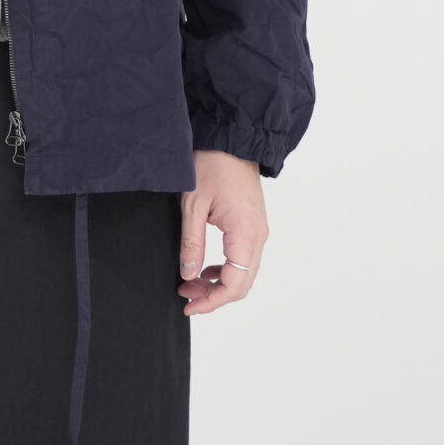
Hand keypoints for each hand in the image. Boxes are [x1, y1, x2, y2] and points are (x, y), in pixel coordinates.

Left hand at [178, 149, 267, 314]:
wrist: (232, 139)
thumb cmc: (212, 164)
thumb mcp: (193, 204)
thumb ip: (192, 243)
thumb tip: (189, 275)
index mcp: (245, 233)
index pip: (234, 284)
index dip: (212, 301)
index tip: (189, 305)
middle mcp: (258, 236)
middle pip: (242, 283)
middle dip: (213, 296)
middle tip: (185, 296)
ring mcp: (258, 231)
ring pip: (244, 273)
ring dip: (219, 284)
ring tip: (189, 283)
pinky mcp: (253, 225)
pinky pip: (244, 258)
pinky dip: (226, 269)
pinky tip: (205, 268)